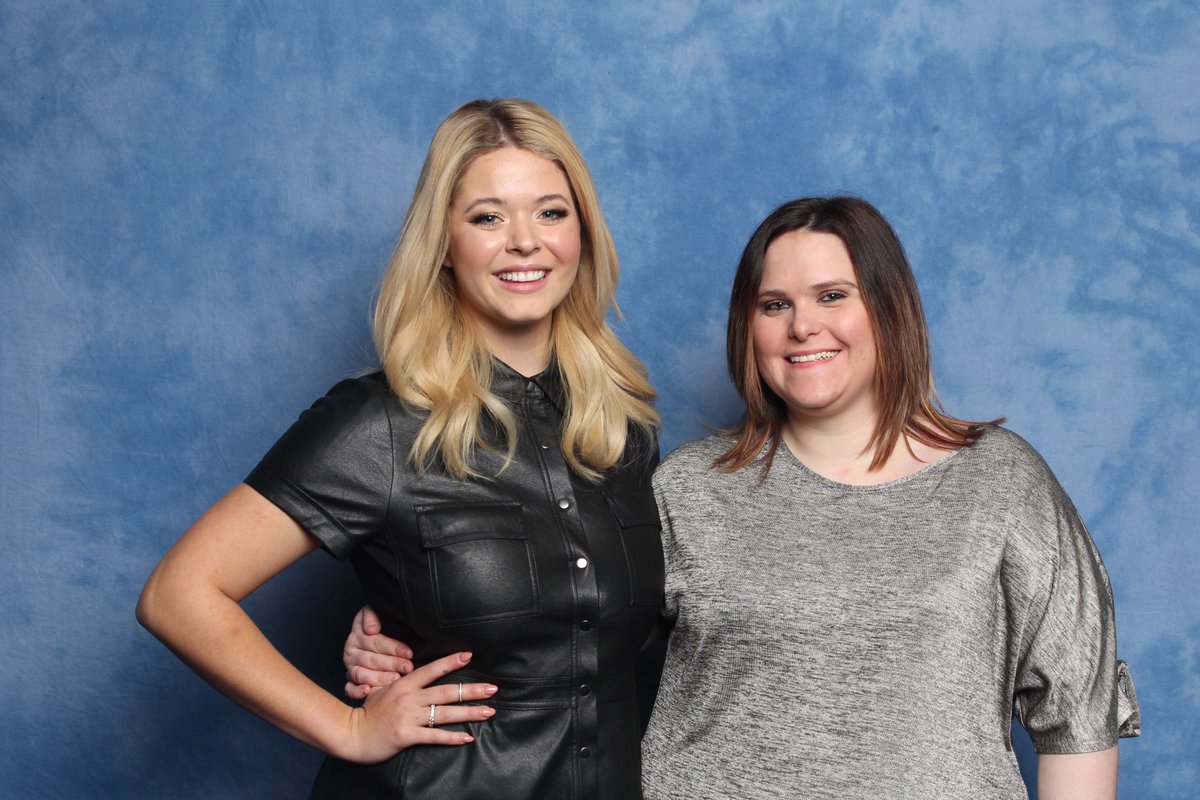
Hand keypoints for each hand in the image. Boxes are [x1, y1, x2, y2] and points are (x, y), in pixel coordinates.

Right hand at [344, 606, 413, 698]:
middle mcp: (351, 652)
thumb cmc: (381, 624)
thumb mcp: (374, 612)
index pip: (375, 642)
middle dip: (392, 663)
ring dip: (378, 678)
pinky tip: (368, 691)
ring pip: (361, 674)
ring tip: (395, 679)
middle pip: (371, 659)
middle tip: (408, 667)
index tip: (409, 653)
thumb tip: (372, 629)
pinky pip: (349, 688)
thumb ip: (371, 615)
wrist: (374, 634)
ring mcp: (350, 667)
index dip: (393, 647)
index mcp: (357, 635)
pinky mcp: (350, 681)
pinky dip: (356, 691)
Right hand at [344, 651, 497, 762]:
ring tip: (489, 711)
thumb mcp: (383, 690)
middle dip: (471, 690)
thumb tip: (417, 675)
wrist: (353, 734)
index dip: (451, 662)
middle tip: (493, 688)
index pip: (432, 670)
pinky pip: (435, 737)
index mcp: (405, 684)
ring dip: (469, 713)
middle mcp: (410, 698)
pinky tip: (468, 737)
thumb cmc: (368, 712)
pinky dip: (452, 737)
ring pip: (445, 713)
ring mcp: (409, 717)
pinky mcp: (407, 735)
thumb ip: (402, 683)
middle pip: (446, 692)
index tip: (469, 655)